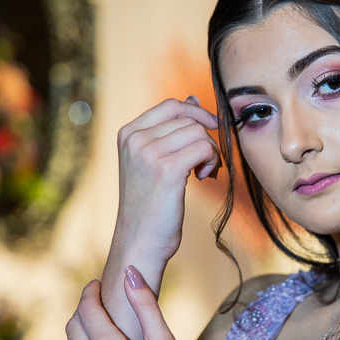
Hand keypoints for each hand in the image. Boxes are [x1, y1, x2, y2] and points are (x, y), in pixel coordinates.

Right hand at [115, 96, 219, 265]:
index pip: (170, 105)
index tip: (210, 128)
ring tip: (203, 172)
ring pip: (199, 133)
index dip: (196, 113)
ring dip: (210, 152)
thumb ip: (168, 131)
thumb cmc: (149, 204)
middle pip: (188, 119)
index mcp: (128, 133)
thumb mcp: (151, 161)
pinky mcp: (167, 169)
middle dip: (205, 138)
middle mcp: (135, 139)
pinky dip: (211, 161)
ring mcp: (149, 153)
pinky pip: (204, 148)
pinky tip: (204, 176)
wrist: (140, 240)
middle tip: (206, 163)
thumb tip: (193, 99)